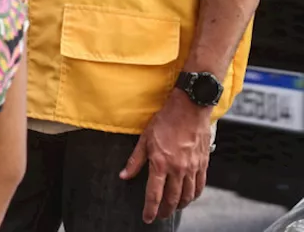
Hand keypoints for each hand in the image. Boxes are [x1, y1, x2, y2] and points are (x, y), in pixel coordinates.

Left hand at [120, 89, 212, 222]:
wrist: (190, 109)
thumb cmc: (166, 121)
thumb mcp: (144, 139)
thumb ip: (135, 160)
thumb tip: (124, 175)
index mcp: (161, 163)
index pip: (154, 194)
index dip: (150, 209)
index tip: (147, 218)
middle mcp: (178, 169)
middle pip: (172, 199)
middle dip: (165, 211)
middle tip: (160, 216)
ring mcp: (192, 168)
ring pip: (187, 195)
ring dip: (180, 205)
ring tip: (173, 208)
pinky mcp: (203, 164)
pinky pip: (200, 186)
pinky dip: (194, 195)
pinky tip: (190, 197)